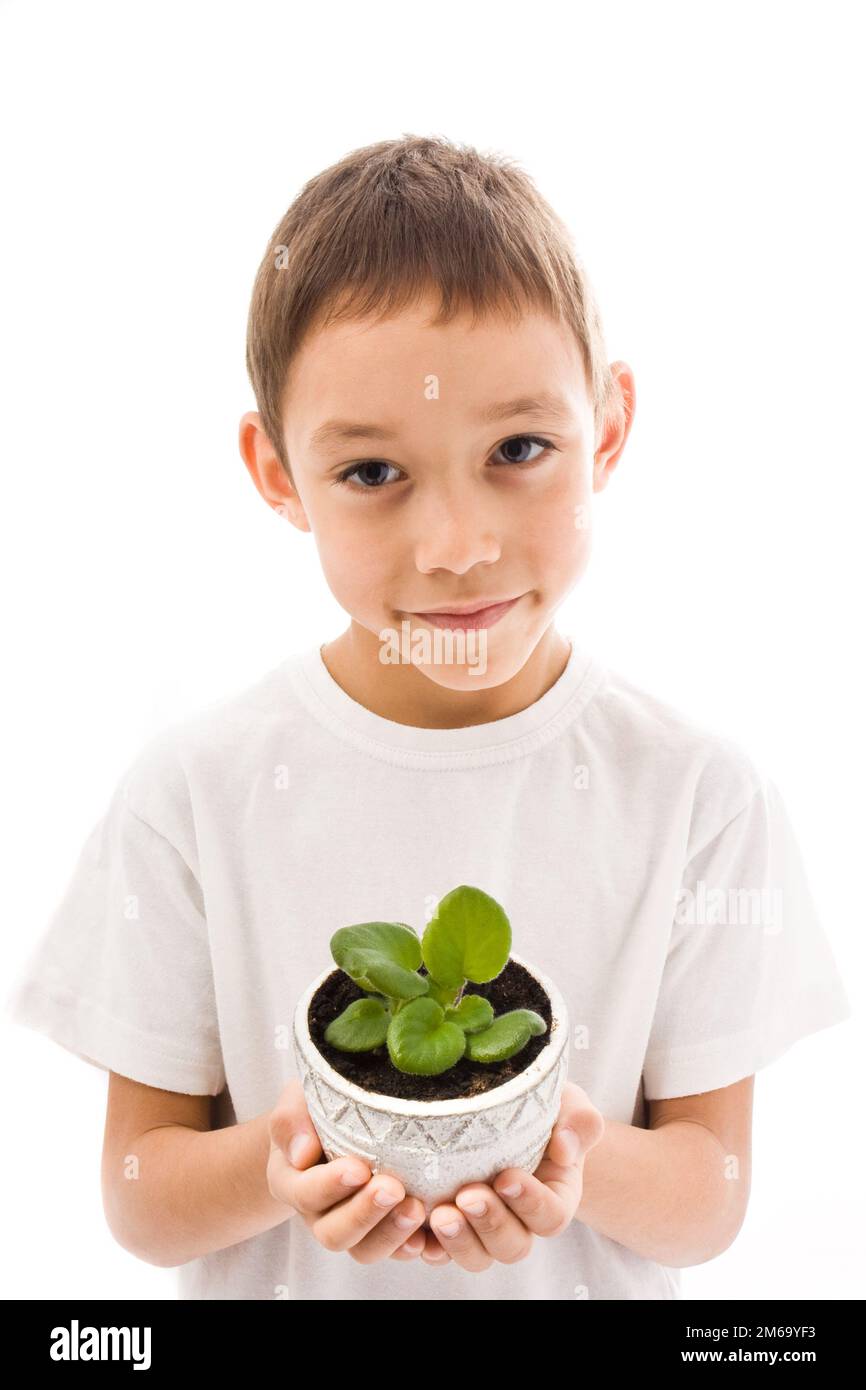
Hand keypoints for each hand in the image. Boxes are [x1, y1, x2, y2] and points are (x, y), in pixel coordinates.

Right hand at [266, 1079, 427, 1262]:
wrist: (328, 1125)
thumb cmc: (313, 1108)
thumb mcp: (295, 1103)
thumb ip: (290, 1121)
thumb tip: (303, 1152)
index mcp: (292, 1182)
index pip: (305, 1193)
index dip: (331, 1186)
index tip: (359, 1168)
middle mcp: (318, 1213)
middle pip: (335, 1234)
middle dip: (365, 1214)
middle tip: (394, 1188)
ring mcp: (350, 1227)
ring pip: (365, 1250)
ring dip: (392, 1234)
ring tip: (418, 1208)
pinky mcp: (381, 1232)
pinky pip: (396, 1252)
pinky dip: (415, 1247)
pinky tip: (433, 1236)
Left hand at [419, 1081, 604, 1269]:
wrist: (510, 1111)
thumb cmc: (544, 1108)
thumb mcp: (569, 1105)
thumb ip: (579, 1122)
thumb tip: (564, 1149)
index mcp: (555, 1198)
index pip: (550, 1216)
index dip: (530, 1203)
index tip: (507, 1176)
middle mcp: (521, 1222)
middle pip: (512, 1245)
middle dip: (489, 1224)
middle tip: (467, 1195)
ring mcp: (484, 1229)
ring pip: (477, 1256)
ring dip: (458, 1241)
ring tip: (438, 1214)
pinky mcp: (452, 1225)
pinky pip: (439, 1250)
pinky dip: (427, 1247)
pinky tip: (414, 1235)